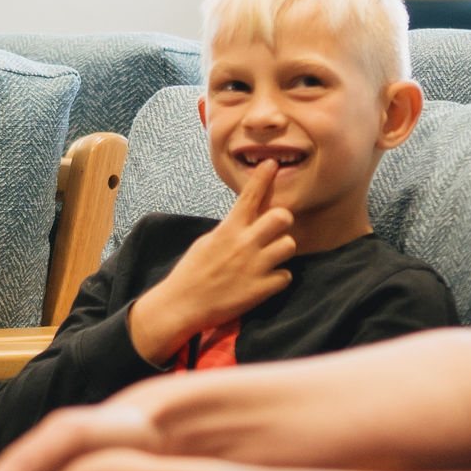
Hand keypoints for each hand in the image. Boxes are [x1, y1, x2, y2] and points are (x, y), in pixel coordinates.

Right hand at [126, 157, 294, 362]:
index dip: (263, 177)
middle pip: (282, 217)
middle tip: (274, 231)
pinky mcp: (261, 290)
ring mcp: (254, 267)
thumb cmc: (192, 272)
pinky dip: (278, 279)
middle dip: (283, 222)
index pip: (250, 196)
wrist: (181, 305)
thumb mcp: (208, 241)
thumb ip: (230, 228)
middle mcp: (243, 244)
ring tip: (269, 259)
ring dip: (282, 251)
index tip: (272, 164)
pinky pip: (286, 276)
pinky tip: (265, 281)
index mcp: (228, 230)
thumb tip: (247, 216)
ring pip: (289, 246)